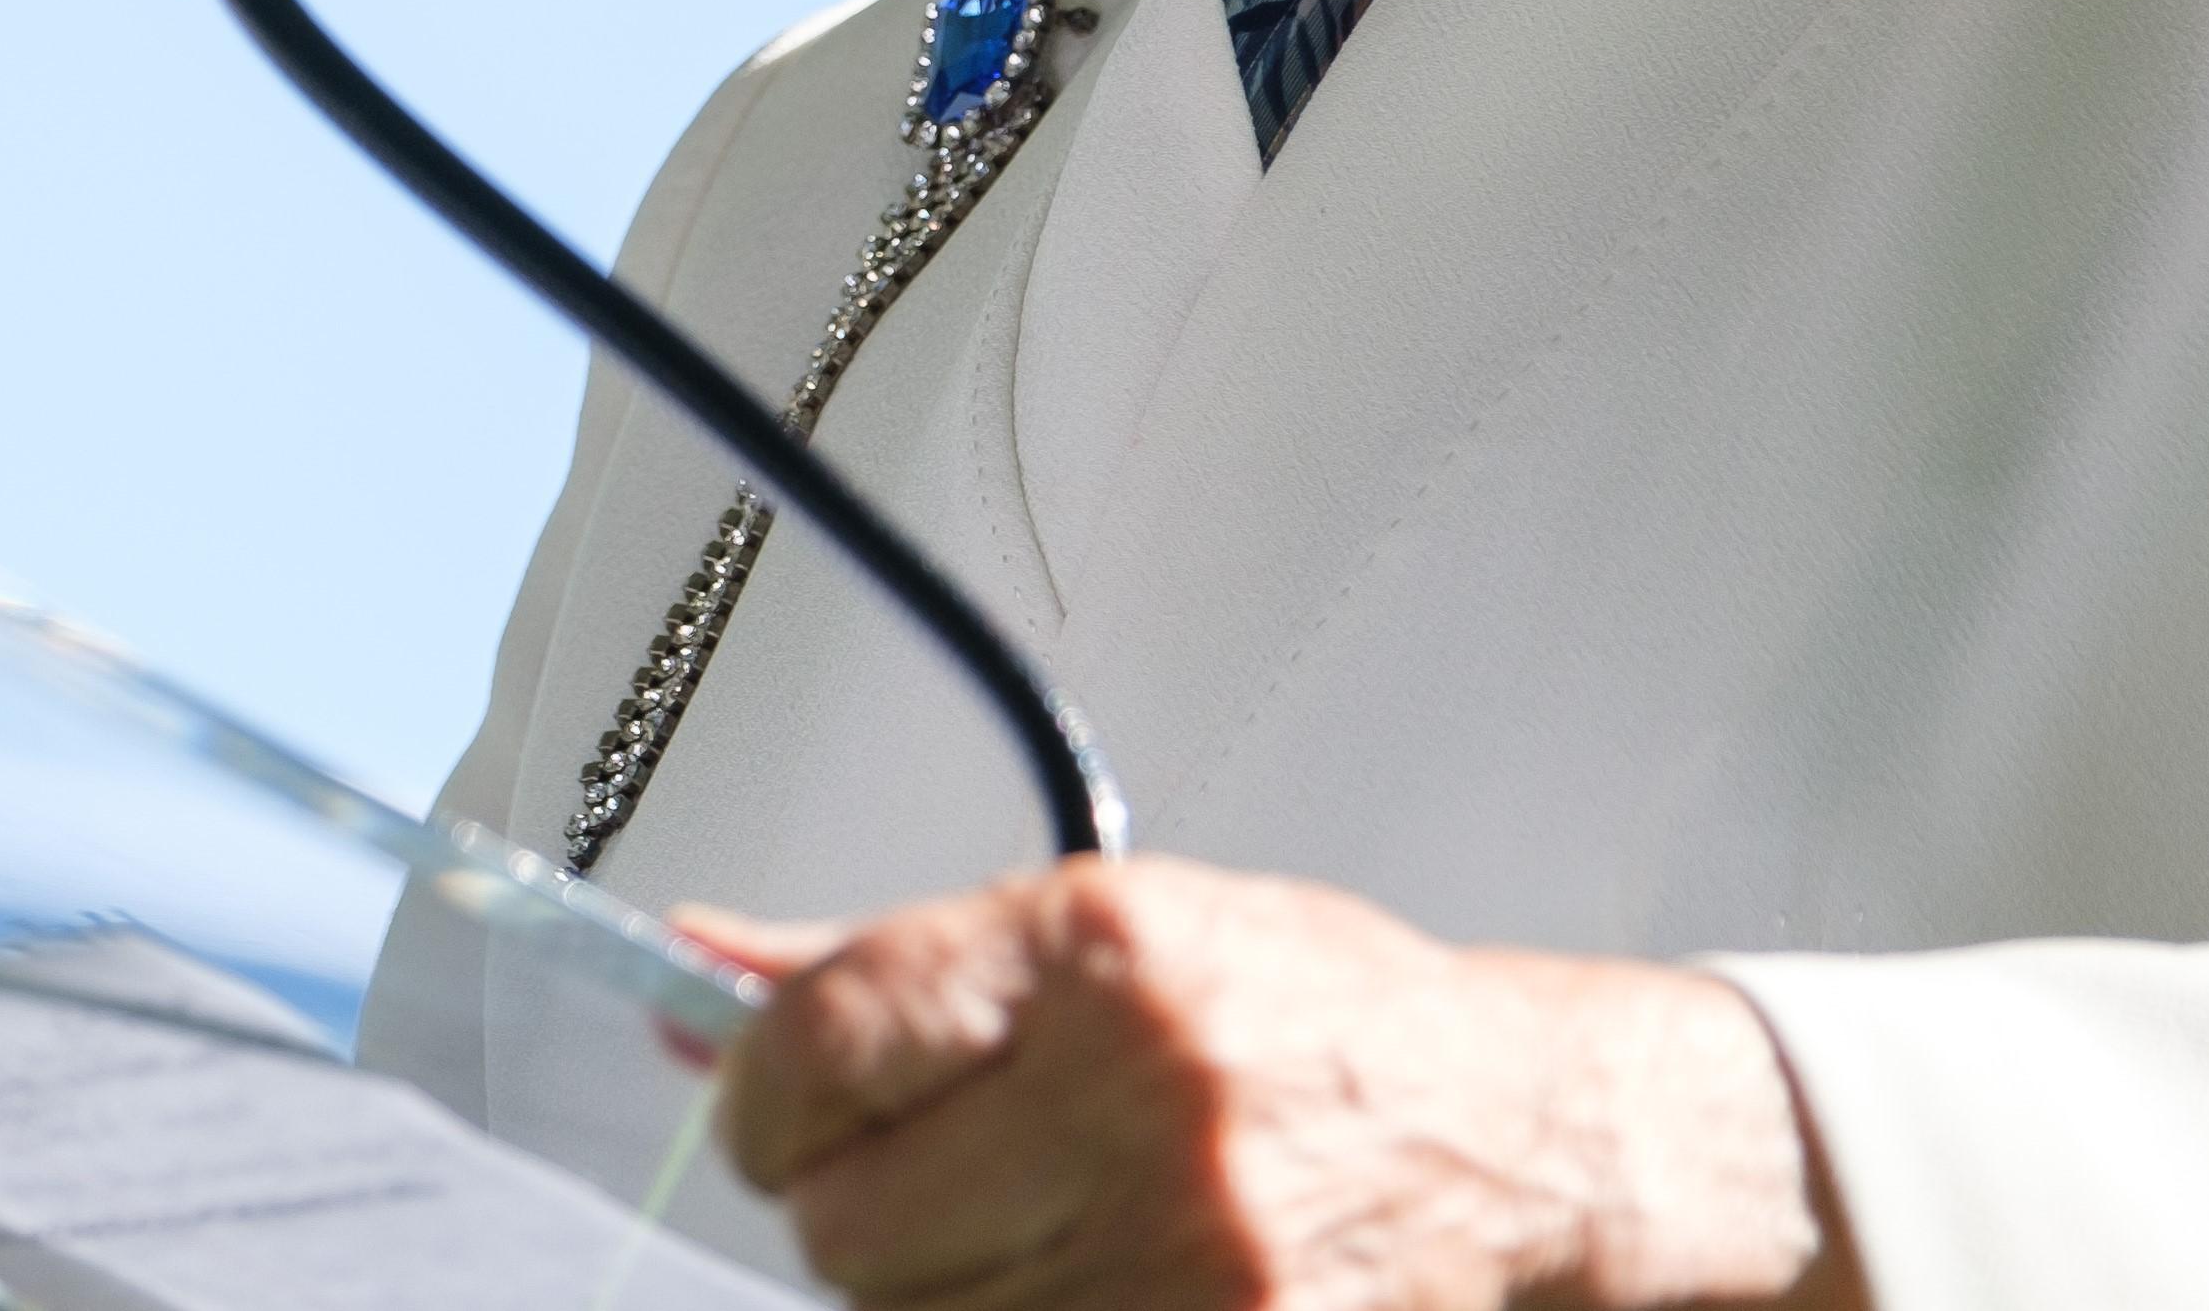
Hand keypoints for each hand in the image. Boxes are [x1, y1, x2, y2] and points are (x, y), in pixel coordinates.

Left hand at [685, 858, 1851, 1310]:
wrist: (1514, 1144)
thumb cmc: (1320, 1027)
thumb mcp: (1112, 932)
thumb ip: (892, 962)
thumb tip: (694, 974)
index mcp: (1100, 961)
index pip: (823, 1037)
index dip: (764, 1088)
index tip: (776, 1100)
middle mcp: (1141, 1106)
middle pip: (846, 1222)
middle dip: (854, 1205)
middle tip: (929, 1173)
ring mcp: (1185, 1259)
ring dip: (941, 1287)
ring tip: (1035, 1225)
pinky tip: (1079, 1277)